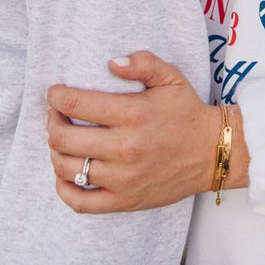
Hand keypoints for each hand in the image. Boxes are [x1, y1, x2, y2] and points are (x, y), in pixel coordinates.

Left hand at [46, 51, 247, 213]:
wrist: (212, 152)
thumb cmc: (187, 112)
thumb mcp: (171, 77)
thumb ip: (143, 63)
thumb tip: (112, 62)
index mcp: (133, 113)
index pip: (78, 104)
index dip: (57, 97)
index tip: (54, 93)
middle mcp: (125, 147)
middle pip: (65, 137)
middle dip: (52, 122)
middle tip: (55, 115)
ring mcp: (123, 178)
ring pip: (68, 168)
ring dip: (55, 151)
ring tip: (60, 140)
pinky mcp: (125, 201)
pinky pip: (81, 202)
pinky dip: (64, 190)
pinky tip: (64, 174)